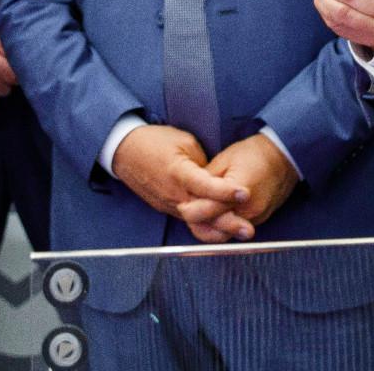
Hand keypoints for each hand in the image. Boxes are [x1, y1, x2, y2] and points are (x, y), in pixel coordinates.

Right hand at [110, 124, 249, 236]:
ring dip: (218, 229)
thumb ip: (203, 162)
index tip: (245, 193)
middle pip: (202, 215)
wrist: (124, 151)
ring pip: (195, 223)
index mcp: (177, 172)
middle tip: (248, 230)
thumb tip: (218, 178)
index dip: (225, 191)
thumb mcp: (184, 141)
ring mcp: (168, 204)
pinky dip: (206, 224)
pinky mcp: (166, 208)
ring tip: (241, 231)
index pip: (204, 186)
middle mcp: (172, 193)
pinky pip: (189, 220)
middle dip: (226, 223)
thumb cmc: (154, 141)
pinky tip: (223, 226)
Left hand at [178, 134, 299, 241]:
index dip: (192, 210)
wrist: (283, 157)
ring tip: (198, 215)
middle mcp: (249, 210)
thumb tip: (191, 193)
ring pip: (226, 233)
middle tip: (187, 212)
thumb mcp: (224, 161)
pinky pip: (236, 229)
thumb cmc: (253, 154)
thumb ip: (207, 181)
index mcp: (238, 193)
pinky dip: (224, 225)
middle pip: (217, 228)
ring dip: (211, 227)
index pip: (209, 210)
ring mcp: (256, 218)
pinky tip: (214, 216)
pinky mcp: (260, 220)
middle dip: (199, 223)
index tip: (182, 206)